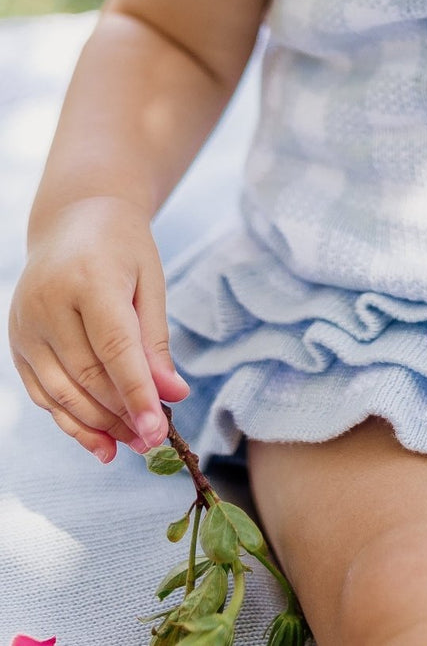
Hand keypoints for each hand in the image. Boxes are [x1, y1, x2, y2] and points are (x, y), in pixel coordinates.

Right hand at [8, 196, 189, 461]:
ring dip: (98, 426)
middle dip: (122, 415)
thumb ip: (157, 339)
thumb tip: (173, 396)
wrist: (74, 218)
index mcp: (88, 279)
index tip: (160, 430)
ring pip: (61, 392)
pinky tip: (99, 440)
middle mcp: (48, 303)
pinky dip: (69, 421)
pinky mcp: (16, 340)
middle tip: (154, 442)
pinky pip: (42, 392)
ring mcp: (25, 324)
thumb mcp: (150, 281)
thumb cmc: (122, 248)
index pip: (115, 348)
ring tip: (132, 444)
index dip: (137, 392)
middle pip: (87, 375)